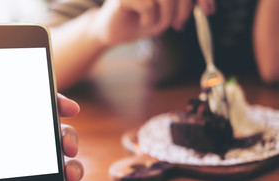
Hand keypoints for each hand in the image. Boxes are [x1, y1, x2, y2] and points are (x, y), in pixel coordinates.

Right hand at [92, 0, 214, 46]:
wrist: (113, 32)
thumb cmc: (140, 21)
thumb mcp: (167, 13)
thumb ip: (183, 5)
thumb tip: (207, 6)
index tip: (209, 11)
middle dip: (185, 9)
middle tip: (180, 25)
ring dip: (166, 17)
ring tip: (159, 27)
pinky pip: (149, 5)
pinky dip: (150, 19)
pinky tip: (143, 22)